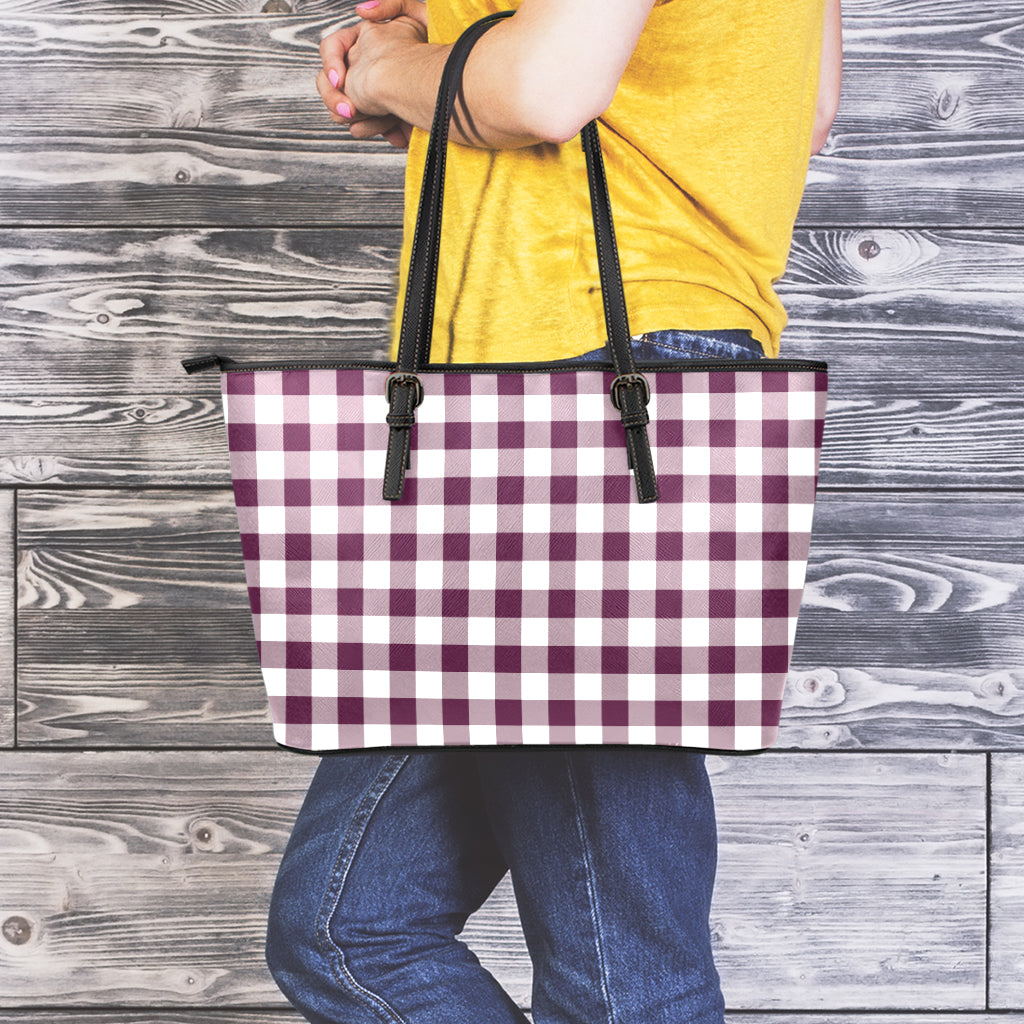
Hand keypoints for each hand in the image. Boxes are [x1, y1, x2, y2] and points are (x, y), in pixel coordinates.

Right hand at [317, 0, 427, 147]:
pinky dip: (380, 131)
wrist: (448, 88)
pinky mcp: (381, 117)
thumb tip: (361, 11)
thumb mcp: (417, 16)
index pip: (332, 49)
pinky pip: (366, 128)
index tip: (341, 81)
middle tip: (350, 112)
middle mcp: (363, 69)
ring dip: (362, 119)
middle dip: (337, 100)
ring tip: (383, 124)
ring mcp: (369, 95)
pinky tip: (397, 134)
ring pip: (344, 111)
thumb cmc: (438, 51)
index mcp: (365, 43)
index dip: (331, 63)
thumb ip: (391, 5)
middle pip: (329, 86)